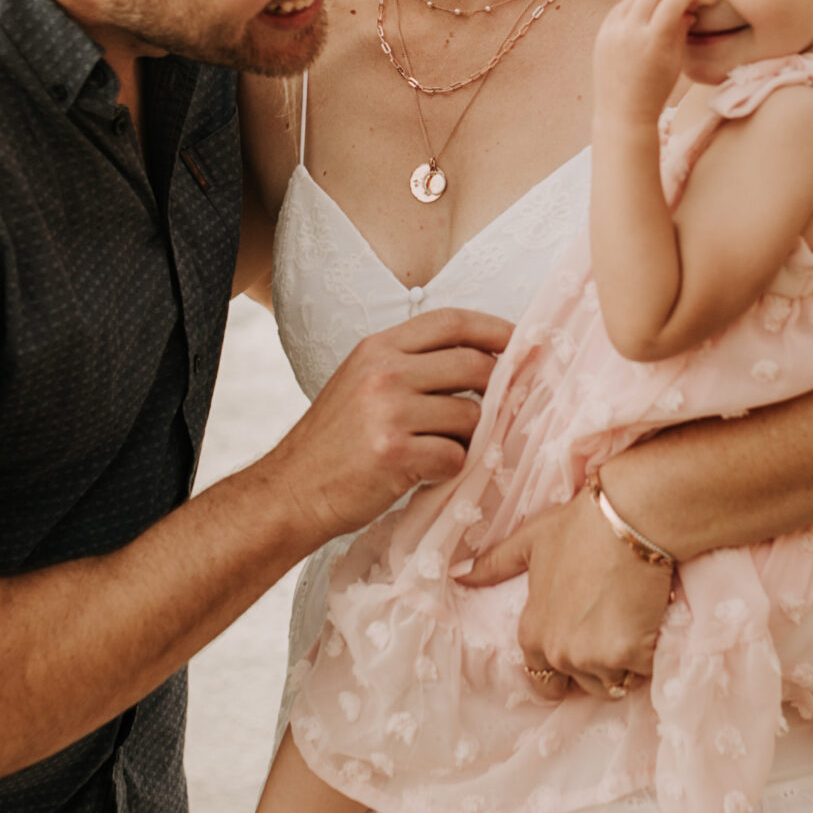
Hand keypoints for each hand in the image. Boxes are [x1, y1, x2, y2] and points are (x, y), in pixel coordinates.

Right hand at [269, 307, 511, 548]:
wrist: (291, 490)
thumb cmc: (334, 442)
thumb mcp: (361, 381)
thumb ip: (411, 365)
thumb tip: (483, 361)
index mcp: (378, 348)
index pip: (451, 322)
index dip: (494, 330)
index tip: (521, 343)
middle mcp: (384, 371)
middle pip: (474, 365)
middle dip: (494, 390)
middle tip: (490, 412)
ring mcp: (389, 411)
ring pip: (471, 416)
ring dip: (469, 439)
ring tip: (441, 449)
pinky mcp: (394, 453)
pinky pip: (455, 456)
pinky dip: (450, 469)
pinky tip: (426, 473)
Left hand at [459, 481, 672, 697]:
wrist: (630, 517)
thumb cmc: (580, 526)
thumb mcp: (530, 541)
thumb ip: (495, 565)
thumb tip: (459, 575)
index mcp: (532, 634)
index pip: (545, 682)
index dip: (568, 667)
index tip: (587, 640)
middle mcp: (558, 653)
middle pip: (584, 685)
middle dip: (600, 667)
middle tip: (615, 628)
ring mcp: (594, 658)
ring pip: (615, 683)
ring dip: (627, 663)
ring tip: (633, 621)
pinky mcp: (630, 655)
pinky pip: (645, 671)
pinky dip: (651, 653)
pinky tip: (652, 619)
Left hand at [592, 0, 695, 129]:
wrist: (623, 112)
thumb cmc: (656, 89)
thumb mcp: (676, 60)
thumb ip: (681, 29)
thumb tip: (687, 8)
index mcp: (654, 41)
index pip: (674, 1)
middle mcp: (631, 32)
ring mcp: (613, 31)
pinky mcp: (602, 33)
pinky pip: (620, 6)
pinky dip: (634, 0)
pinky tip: (645, 1)